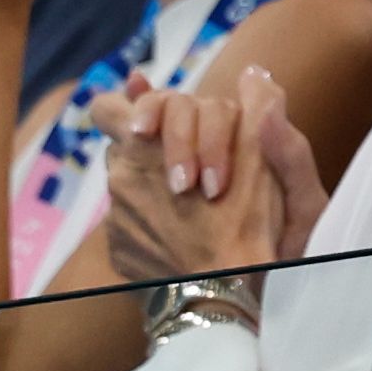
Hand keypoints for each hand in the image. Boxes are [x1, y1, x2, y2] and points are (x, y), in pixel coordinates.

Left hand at [100, 68, 327, 285]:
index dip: (128, 107)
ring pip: (128, 187)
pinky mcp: (119, 251)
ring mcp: (115, 218)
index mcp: (143, 143)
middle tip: (188, 168)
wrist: (222, 297)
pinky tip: (184, 239)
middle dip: (151, 150)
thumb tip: (255, 73)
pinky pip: (130, 227)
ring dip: (153, 189)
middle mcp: (119, 176)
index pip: (108, 107)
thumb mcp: (263, 157)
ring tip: (193, 207)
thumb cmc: (245, 224)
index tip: (150, 124)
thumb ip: (256, 109)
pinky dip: (153, 228)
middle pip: (123, 147)